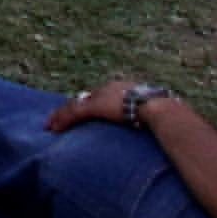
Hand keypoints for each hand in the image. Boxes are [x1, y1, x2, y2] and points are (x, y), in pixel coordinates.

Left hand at [45, 79, 164, 135]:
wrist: (161, 108)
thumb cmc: (166, 114)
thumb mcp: (156, 114)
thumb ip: (151, 118)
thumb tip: (158, 128)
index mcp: (123, 88)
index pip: (99, 96)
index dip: (87, 104)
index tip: (80, 111)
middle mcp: (109, 89)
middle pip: (83, 98)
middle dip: (69, 108)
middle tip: (57, 118)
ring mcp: (102, 97)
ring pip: (74, 105)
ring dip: (60, 116)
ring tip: (50, 125)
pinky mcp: (96, 106)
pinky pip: (74, 113)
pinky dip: (63, 120)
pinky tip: (54, 128)